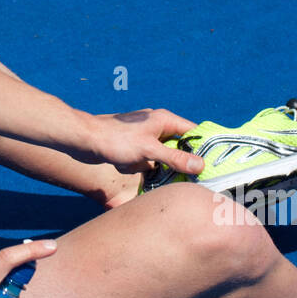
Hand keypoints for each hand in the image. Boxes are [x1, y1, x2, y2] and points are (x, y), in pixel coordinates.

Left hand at [89, 108, 205, 177]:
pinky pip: (145, 161)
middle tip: (185, 177)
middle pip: (179, 147)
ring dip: (153, 166)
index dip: (204, 147)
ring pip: (161, 157)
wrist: (84, 140)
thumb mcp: (149, 151)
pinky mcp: (133, 147)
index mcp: (164, 120)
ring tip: (143, 168)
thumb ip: (175, 158)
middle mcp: (156, 126)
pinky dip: (138, 167)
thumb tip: (201, 165)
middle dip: (178, 162)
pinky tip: (125, 166)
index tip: (212, 165)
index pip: (193, 132)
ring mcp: (144, 137)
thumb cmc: (116, 140)